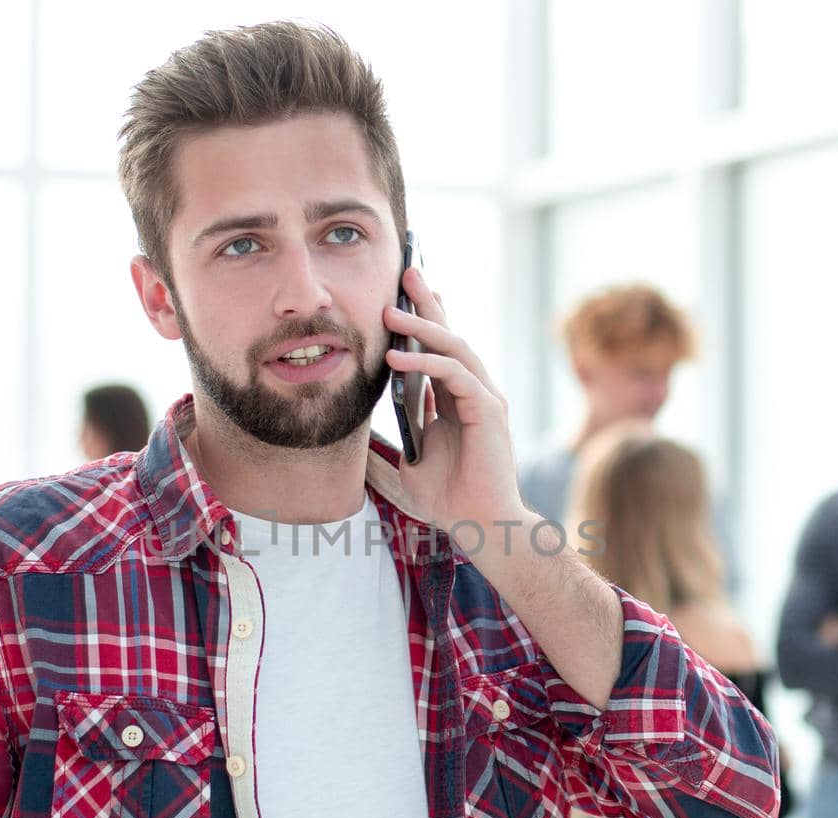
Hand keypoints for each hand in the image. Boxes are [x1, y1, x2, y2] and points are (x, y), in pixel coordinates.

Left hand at [383, 267, 525, 544]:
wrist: (479, 527)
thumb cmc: (447, 500)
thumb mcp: (401, 471)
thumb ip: (381, 451)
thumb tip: (348, 439)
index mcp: (454, 400)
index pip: (438, 349)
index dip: (421, 320)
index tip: (400, 293)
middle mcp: (472, 392)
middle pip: (449, 335)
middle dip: (427, 302)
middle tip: (405, 270)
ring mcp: (484, 398)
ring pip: (454, 347)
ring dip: (421, 326)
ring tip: (389, 310)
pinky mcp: (489, 411)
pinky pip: (454, 374)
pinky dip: (426, 361)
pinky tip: (396, 356)